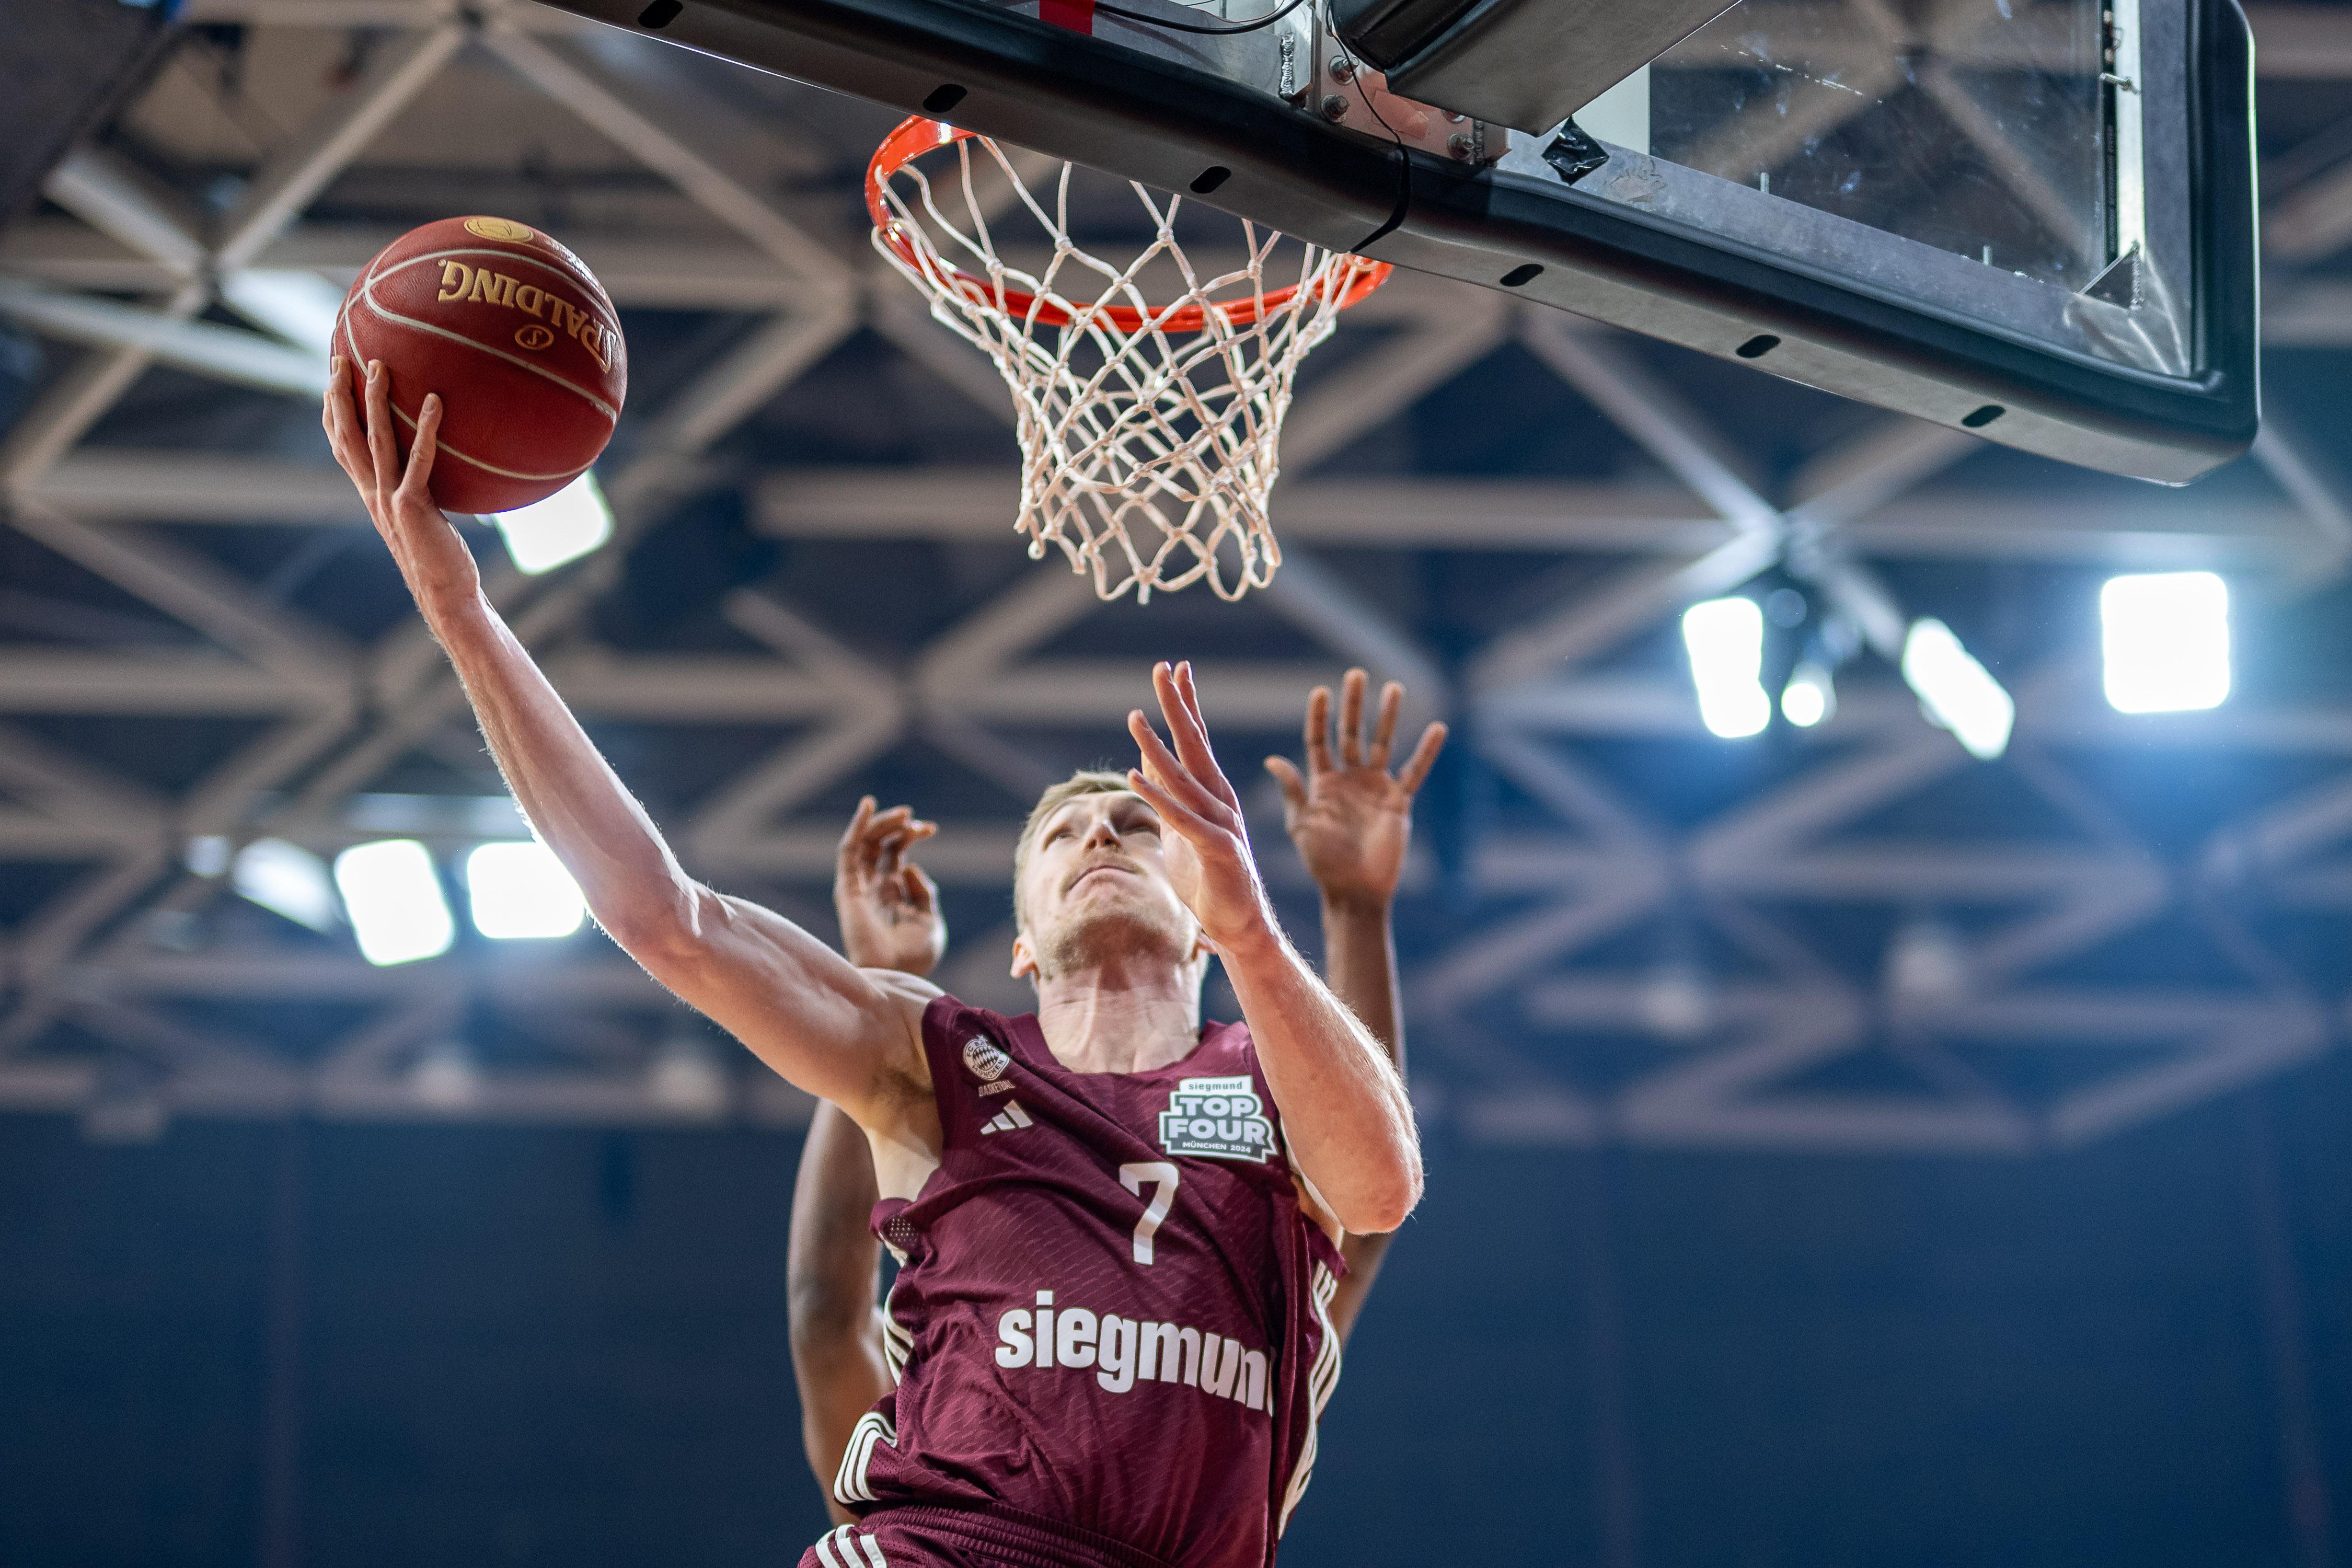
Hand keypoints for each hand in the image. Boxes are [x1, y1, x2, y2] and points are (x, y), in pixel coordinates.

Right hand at [322, 356, 480, 619]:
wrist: (444, 594)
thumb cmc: (439, 557)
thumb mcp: (421, 518)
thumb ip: (417, 492)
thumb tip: (433, 469)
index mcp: (371, 495)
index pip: (342, 447)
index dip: (333, 413)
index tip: (331, 380)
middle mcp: (373, 494)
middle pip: (347, 437)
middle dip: (341, 396)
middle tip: (340, 358)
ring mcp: (390, 500)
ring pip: (376, 441)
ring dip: (376, 402)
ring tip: (380, 366)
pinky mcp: (414, 507)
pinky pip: (420, 460)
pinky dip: (426, 429)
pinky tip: (436, 401)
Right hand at [834, 796, 945, 976]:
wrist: (897, 975)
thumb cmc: (915, 957)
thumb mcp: (930, 921)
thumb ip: (924, 892)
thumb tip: (909, 866)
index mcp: (893, 895)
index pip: (895, 854)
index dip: (910, 836)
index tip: (931, 828)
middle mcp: (874, 888)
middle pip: (880, 845)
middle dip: (899, 828)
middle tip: (917, 822)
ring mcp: (860, 887)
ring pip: (865, 843)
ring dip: (882, 823)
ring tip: (903, 814)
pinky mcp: (848, 889)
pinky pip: (848, 852)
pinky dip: (857, 828)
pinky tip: (868, 807)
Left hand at [1127, 661, 1275, 954]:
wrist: (1239, 925)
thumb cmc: (1208, 877)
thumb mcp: (1180, 827)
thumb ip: (1167, 793)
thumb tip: (1144, 759)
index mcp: (1213, 793)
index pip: (1198, 739)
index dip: (1187, 704)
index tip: (1176, 667)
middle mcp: (1220, 800)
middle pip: (1196, 745)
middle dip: (1179, 705)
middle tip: (1164, 667)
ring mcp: (1222, 823)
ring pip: (1185, 777)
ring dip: (1158, 746)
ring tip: (1134, 716)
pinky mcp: (1218, 849)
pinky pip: (1182, 819)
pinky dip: (1158, 796)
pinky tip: (1134, 775)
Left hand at [1266, 669, 1445, 910]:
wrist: (1354, 891)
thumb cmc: (1323, 863)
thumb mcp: (1301, 825)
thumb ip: (1293, 791)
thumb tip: (1273, 759)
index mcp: (1323, 783)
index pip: (1319, 740)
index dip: (1320, 716)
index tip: (1321, 690)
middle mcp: (1350, 780)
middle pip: (1351, 734)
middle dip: (1353, 705)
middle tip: (1356, 674)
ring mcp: (1375, 788)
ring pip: (1383, 744)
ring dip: (1388, 717)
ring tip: (1393, 688)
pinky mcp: (1399, 801)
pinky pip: (1415, 771)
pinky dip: (1426, 752)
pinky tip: (1437, 728)